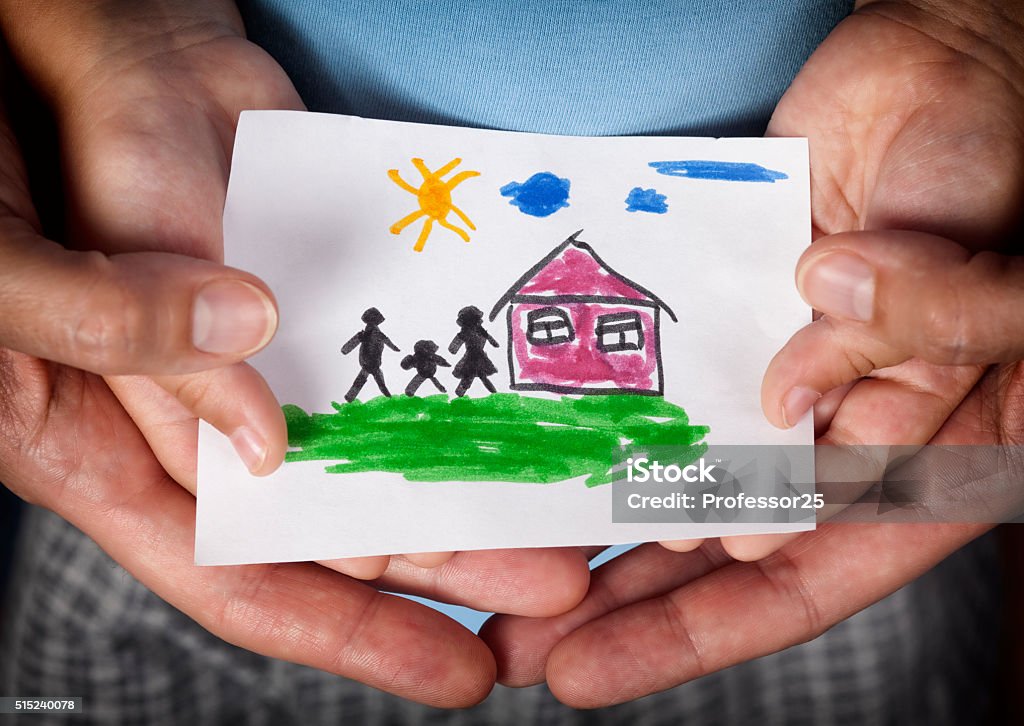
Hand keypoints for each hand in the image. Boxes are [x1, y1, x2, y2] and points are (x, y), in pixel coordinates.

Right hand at [0, 4, 592, 702]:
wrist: (92, 49)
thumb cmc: (10, 176)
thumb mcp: (20, 269)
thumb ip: (126, 344)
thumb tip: (260, 438)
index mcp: (108, 451)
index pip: (245, 578)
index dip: (354, 633)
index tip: (458, 666)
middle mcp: (201, 419)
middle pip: (333, 522)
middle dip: (442, 559)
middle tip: (548, 584)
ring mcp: (261, 355)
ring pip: (370, 442)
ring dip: (457, 475)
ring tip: (551, 503)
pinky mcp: (302, 294)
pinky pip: (379, 353)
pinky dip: (437, 379)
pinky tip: (504, 400)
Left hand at [483, 0, 1022, 704]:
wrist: (943, 62)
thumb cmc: (998, 166)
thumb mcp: (999, 277)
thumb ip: (916, 338)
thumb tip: (786, 404)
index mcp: (920, 454)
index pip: (802, 573)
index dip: (696, 629)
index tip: (589, 668)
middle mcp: (832, 429)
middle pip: (717, 545)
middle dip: (619, 601)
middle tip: (515, 642)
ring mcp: (769, 371)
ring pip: (674, 470)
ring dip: (598, 520)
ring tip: (505, 570)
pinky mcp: (721, 314)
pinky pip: (657, 375)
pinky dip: (611, 414)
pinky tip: (543, 449)